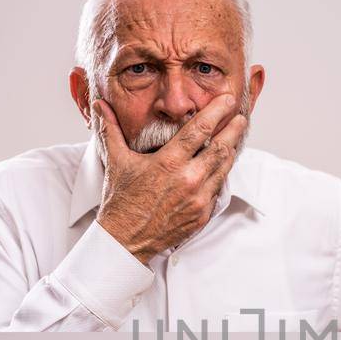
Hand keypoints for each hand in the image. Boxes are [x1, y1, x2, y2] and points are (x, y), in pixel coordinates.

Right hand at [92, 95, 248, 264]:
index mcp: (168, 163)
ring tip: (232, 138)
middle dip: (233, 130)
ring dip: (229, 151)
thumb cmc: (121, 200)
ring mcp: (198, 199)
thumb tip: (100, 105)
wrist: (125, 240)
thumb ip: (110, 129)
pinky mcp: (202, 215)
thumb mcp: (116, 161)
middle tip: (240, 117)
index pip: (200, 129)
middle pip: (221, 148)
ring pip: (224, 168)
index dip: (217, 111)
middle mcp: (188, 180)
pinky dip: (220, 175)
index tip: (227, 99)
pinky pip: (218, 189)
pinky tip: (219, 166)